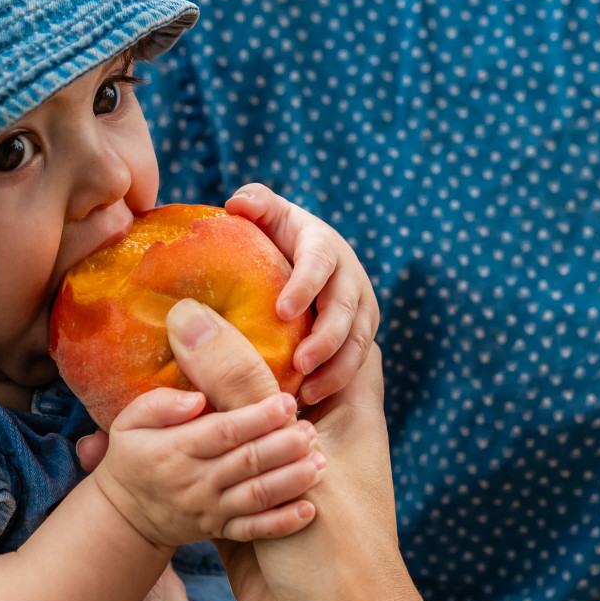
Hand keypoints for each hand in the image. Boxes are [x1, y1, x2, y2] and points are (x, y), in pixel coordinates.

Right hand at [92, 363, 326, 546]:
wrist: (125, 518)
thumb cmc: (133, 458)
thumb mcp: (129, 423)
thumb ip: (159, 404)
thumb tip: (197, 398)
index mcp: (175, 450)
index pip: (223, 432)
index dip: (257, 418)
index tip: (287, 401)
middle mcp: (196, 482)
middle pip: (247, 463)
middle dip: (283, 446)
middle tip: (311, 431)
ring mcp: (210, 510)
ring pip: (256, 497)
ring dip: (291, 481)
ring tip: (320, 463)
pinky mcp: (221, 531)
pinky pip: (254, 531)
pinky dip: (281, 523)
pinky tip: (309, 510)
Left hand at [225, 182, 378, 401]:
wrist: (308, 258)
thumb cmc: (277, 237)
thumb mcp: (268, 216)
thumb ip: (256, 204)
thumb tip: (238, 203)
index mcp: (324, 245)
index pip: (320, 261)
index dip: (306, 285)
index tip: (282, 310)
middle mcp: (349, 275)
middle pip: (346, 308)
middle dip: (326, 338)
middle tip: (300, 363)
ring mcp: (360, 306)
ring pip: (359, 340)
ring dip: (336, 367)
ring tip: (307, 391)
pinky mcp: (361, 332)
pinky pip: (357, 360)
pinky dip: (337, 379)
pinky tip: (310, 397)